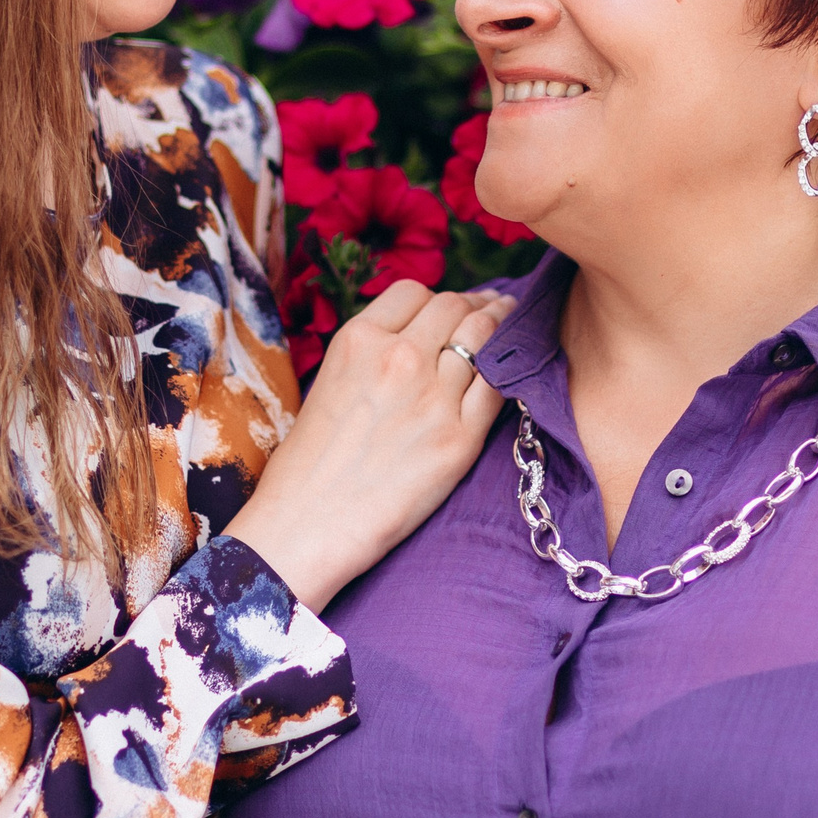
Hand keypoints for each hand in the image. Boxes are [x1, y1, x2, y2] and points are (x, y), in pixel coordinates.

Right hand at [227, 283, 513, 610]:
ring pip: (484, 337)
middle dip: (474, 304)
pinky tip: (510, 370)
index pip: (414, 292)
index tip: (449, 307)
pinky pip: (498, 387)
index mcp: (359, 339)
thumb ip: (370, 354)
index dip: (436, 298)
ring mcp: (434, 397)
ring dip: (499, 327)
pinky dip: (506, 372)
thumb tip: (415, 339)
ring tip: (510, 325)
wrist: (307, 526)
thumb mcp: (328, 383)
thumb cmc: (309, 464)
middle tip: (491, 308)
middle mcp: (400, 357)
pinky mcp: (460, 439)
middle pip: (455, 306)